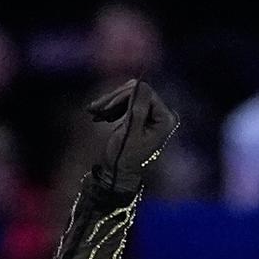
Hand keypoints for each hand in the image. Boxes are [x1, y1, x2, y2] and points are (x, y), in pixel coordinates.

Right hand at [88, 79, 178, 193]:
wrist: (119, 174)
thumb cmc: (124, 157)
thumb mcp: (130, 132)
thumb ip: (137, 107)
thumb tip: (140, 83)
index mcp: (165, 118)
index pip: (145, 93)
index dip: (123, 96)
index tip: (103, 107)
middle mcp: (163, 114)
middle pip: (138, 92)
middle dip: (115, 99)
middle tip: (94, 108)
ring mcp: (154, 115)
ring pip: (131, 96)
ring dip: (111, 103)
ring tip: (94, 111)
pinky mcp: (144, 116)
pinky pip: (128, 103)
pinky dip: (114, 108)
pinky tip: (100, 115)